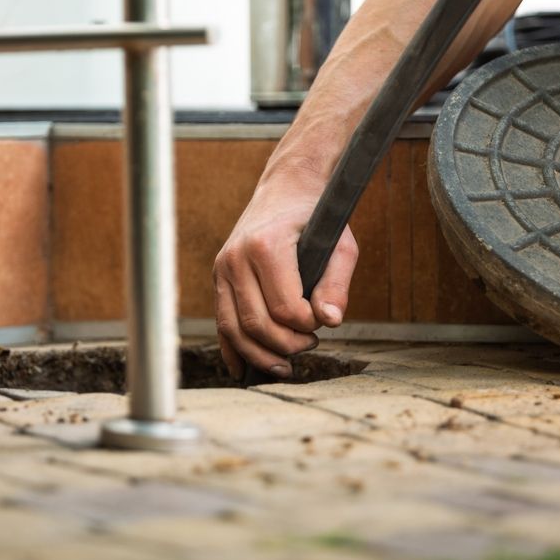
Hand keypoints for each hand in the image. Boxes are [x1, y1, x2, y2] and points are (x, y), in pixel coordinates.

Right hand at [213, 182, 358, 379]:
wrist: (286, 189)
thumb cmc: (317, 218)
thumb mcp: (341, 245)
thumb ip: (337, 284)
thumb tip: (330, 321)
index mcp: (265, 246)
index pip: (284, 308)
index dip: (307, 326)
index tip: (323, 322)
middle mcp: (236, 258)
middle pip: (257, 324)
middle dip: (287, 344)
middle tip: (311, 343)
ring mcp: (222, 268)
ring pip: (233, 329)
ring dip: (260, 355)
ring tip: (286, 365)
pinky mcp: (218, 278)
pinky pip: (221, 323)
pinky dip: (232, 350)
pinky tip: (246, 370)